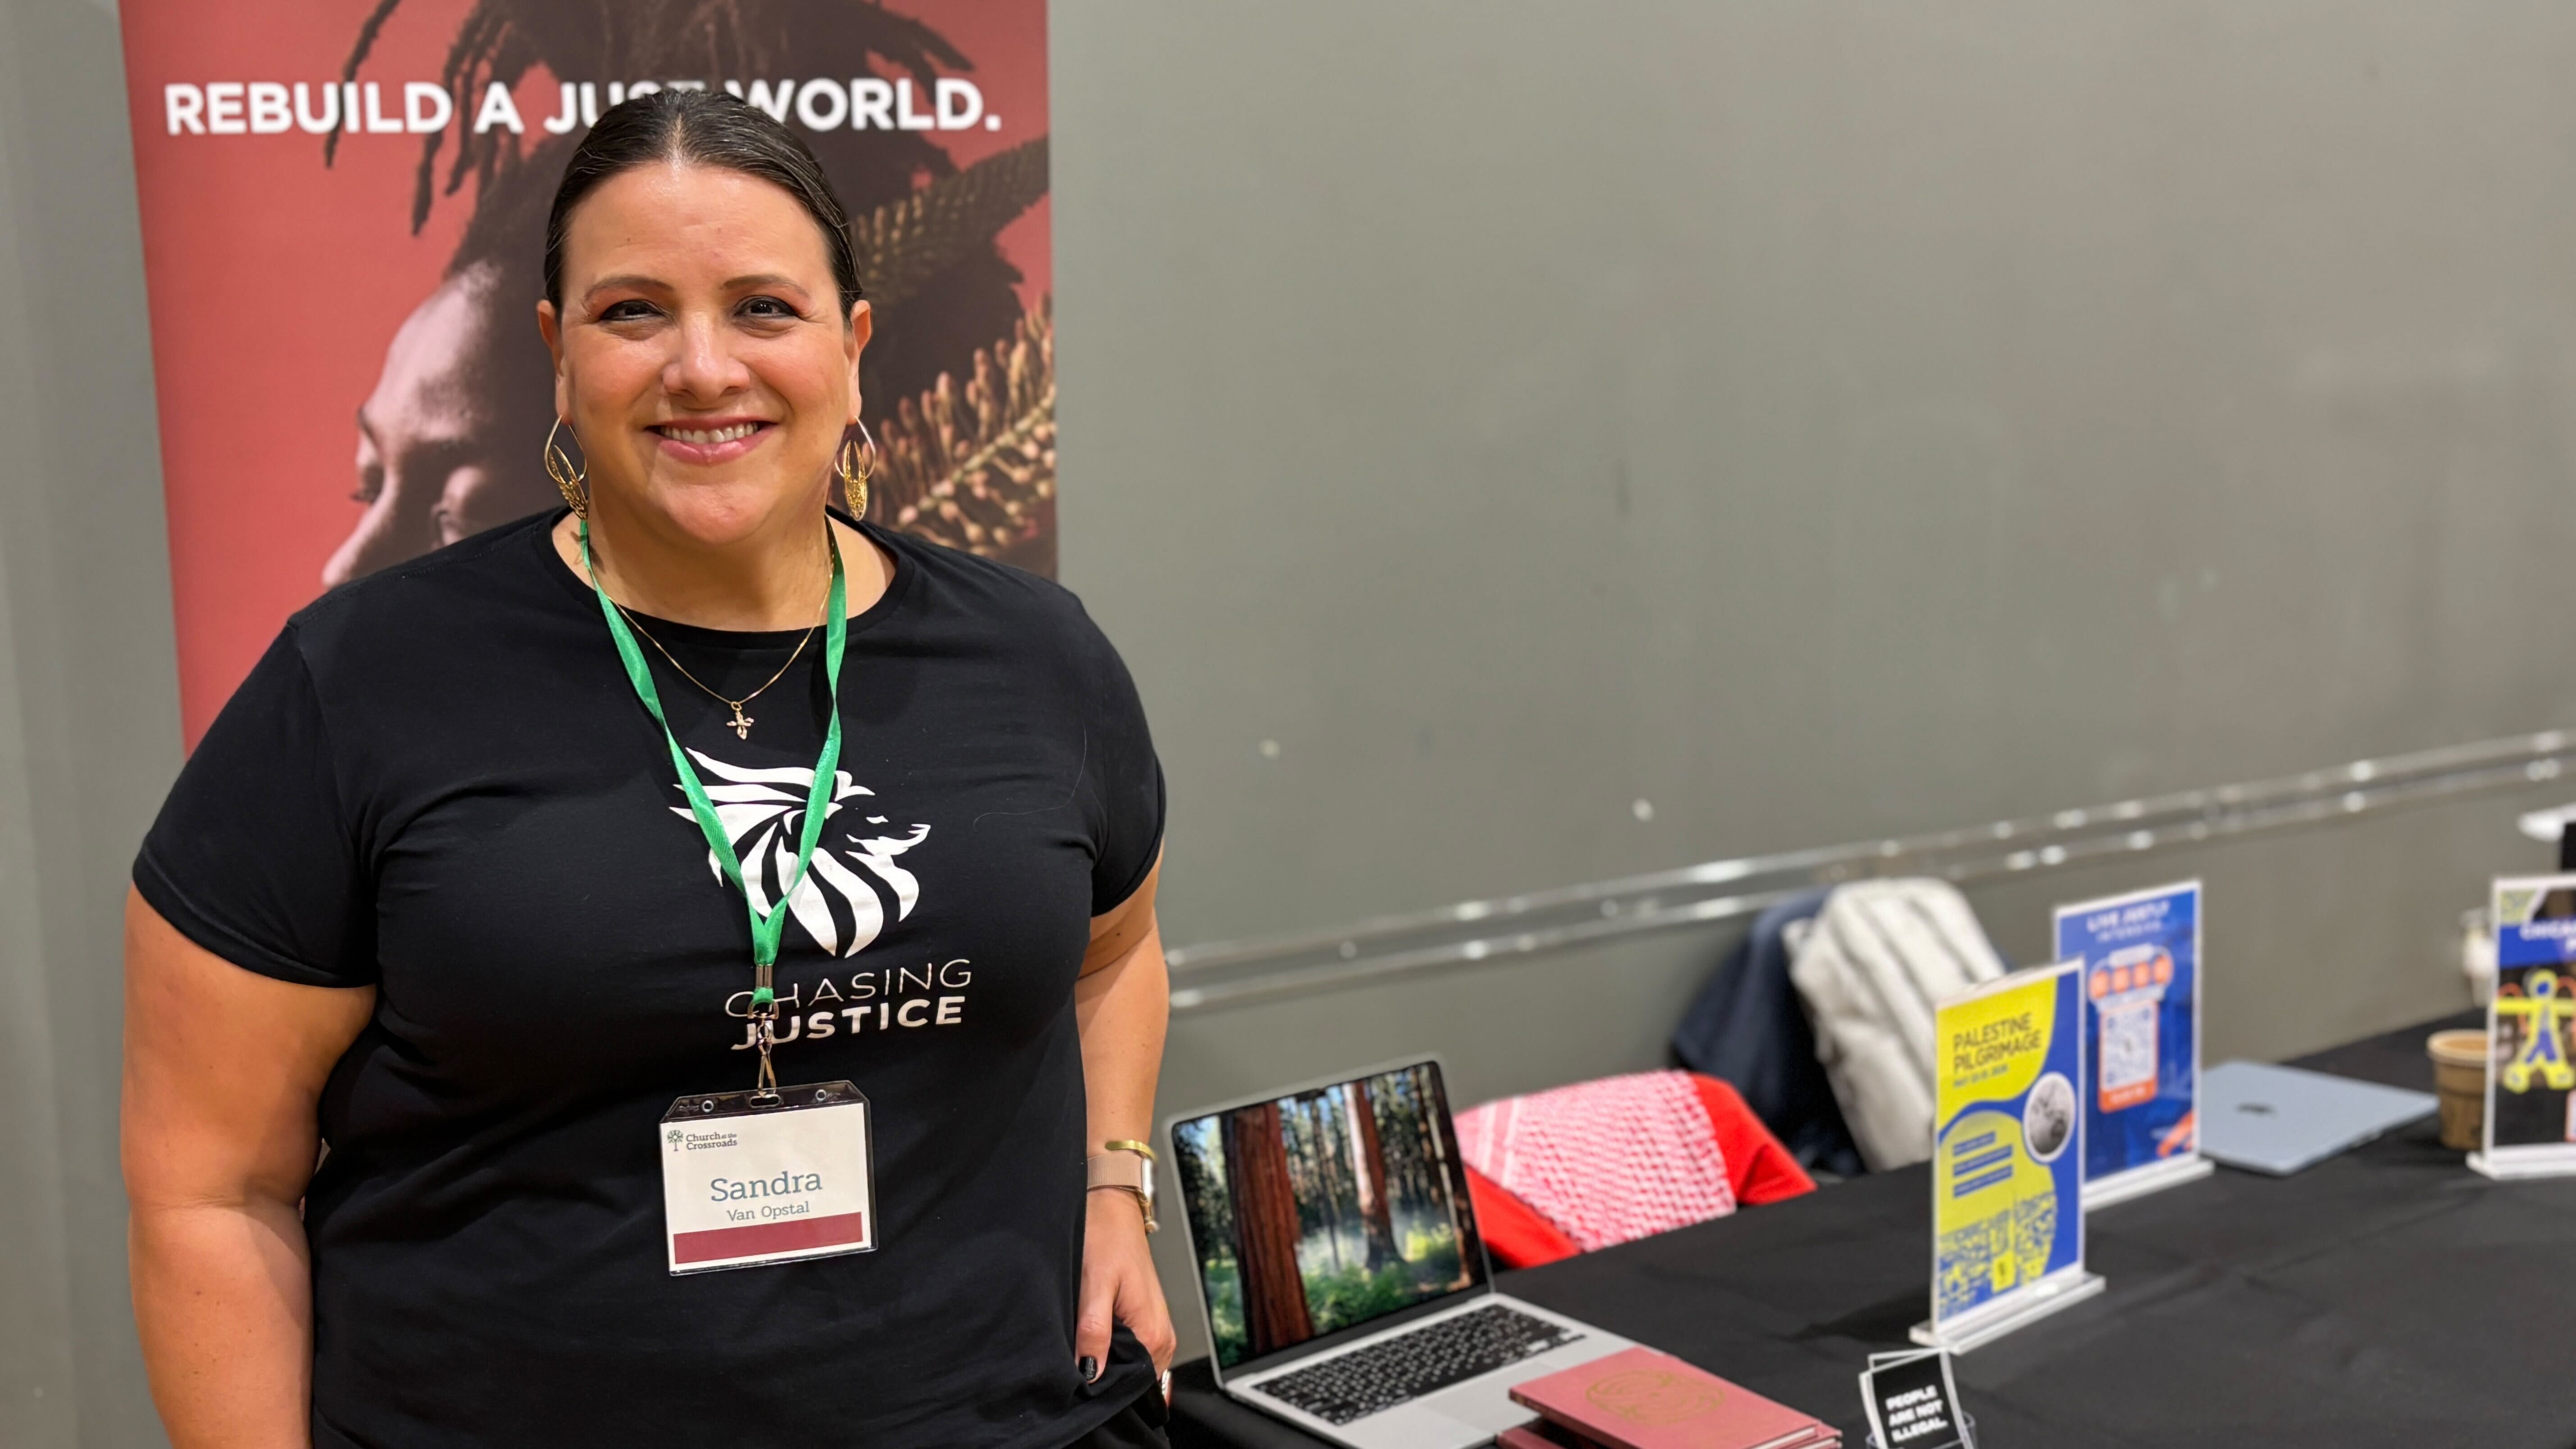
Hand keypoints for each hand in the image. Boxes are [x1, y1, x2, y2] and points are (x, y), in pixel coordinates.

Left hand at [1076, 1187, 1175, 1382]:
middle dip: (1100, 1374)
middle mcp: (1162, 1337)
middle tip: (1072, 1356)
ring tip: (1080, 1340)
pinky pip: (1129, 1350)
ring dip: (1103, 1359)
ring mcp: (1156, 1329)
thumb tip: (1091, 1374)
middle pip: (1130, 1379)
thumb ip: (1094, 1332)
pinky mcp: (1146, 1321)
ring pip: (1127, 1366)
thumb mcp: (1094, 1286)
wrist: (1112, 1209)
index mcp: (1154, 1334)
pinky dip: (1108, 1347)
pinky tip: (1089, 1332)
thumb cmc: (1105, 1238)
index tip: (1074, 1378)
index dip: (1099, 1387)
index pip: (1130, 1387)